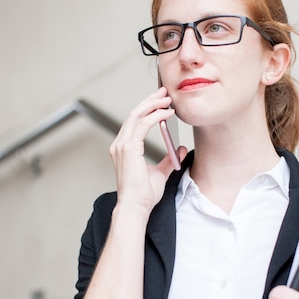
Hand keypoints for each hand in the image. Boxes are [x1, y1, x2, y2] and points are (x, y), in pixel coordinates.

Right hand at [109, 87, 186, 212]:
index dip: (147, 108)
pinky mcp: (129, 148)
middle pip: (134, 113)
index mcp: (123, 148)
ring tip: (168, 99)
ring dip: (154, 104)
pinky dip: (156, 115)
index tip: (161, 101)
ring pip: (137, 115)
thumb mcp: (160, 173)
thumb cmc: (143, 195)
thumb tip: (179, 148)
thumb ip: (168, 159)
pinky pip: (143, 124)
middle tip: (165, 92)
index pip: (134, 121)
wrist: (136, 206)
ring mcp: (122, 145)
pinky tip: (168, 113)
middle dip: (150, 100)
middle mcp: (119, 144)